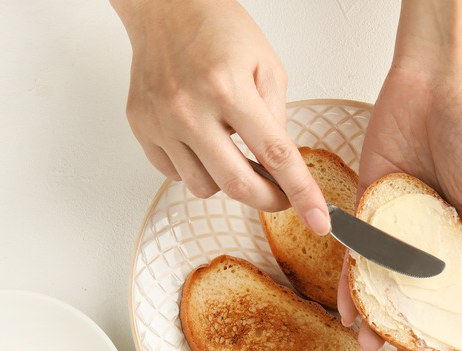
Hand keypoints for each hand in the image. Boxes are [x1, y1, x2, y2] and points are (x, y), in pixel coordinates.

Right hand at [111, 0, 329, 233]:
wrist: (165, 8)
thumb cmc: (218, 30)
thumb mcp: (267, 65)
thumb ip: (277, 118)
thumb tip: (281, 166)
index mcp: (228, 89)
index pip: (275, 155)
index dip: (302, 193)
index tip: (319, 219)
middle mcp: (190, 110)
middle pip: (238, 185)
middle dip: (269, 200)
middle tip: (282, 195)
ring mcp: (161, 122)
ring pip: (204, 187)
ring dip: (227, 181)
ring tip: (233, 150)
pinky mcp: (141, 128)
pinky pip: (174, 174)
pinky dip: (195, 168)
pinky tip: (203, 142)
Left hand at [337, 43, 461, 350]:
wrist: (437, 80)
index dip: (461, 336)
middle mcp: (436, 238)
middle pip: (422, 299)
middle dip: (415, 337)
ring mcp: (400, 225)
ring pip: (386, 284)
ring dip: (379, 320)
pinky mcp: (369, 207)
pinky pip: (357, 252)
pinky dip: (350, 282)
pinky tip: (345, 313)